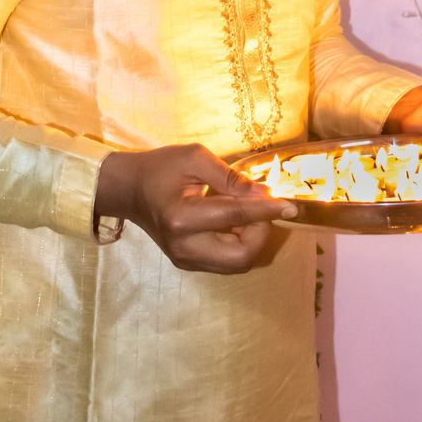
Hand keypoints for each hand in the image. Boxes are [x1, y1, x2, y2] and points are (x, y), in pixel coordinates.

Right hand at [95, 143, 296, 274]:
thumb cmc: (160, 167)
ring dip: (251, 239)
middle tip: (260, 207)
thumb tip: (264, 193)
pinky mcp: (188, 263)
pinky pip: (226, 260)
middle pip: (241, 256)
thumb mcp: (195, 159)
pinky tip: (233, 221)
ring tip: (245, 211)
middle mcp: (185, 247)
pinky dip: (239, 242)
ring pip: (237, 263)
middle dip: (261, 233)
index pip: (236, 217)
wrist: (128, 189)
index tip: (292, 206)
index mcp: (182, 217)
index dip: (267, 211)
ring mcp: (185, 260)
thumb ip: (231, 178)